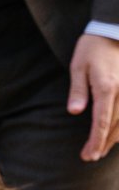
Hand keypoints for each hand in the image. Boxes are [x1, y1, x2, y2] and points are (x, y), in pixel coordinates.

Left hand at [68, 32, 118, 160]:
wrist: (113, 31)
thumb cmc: (92, 48)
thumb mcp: (78, 67)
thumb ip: (77, 91)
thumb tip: (75, 112)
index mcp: (106, 88)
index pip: (102, 122)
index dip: (95, 141)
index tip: (88, 156)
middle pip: (115, 127)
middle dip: (102, 144)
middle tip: (90, 157)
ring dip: (114, 139)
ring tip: (101, 150)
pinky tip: (115, 135)